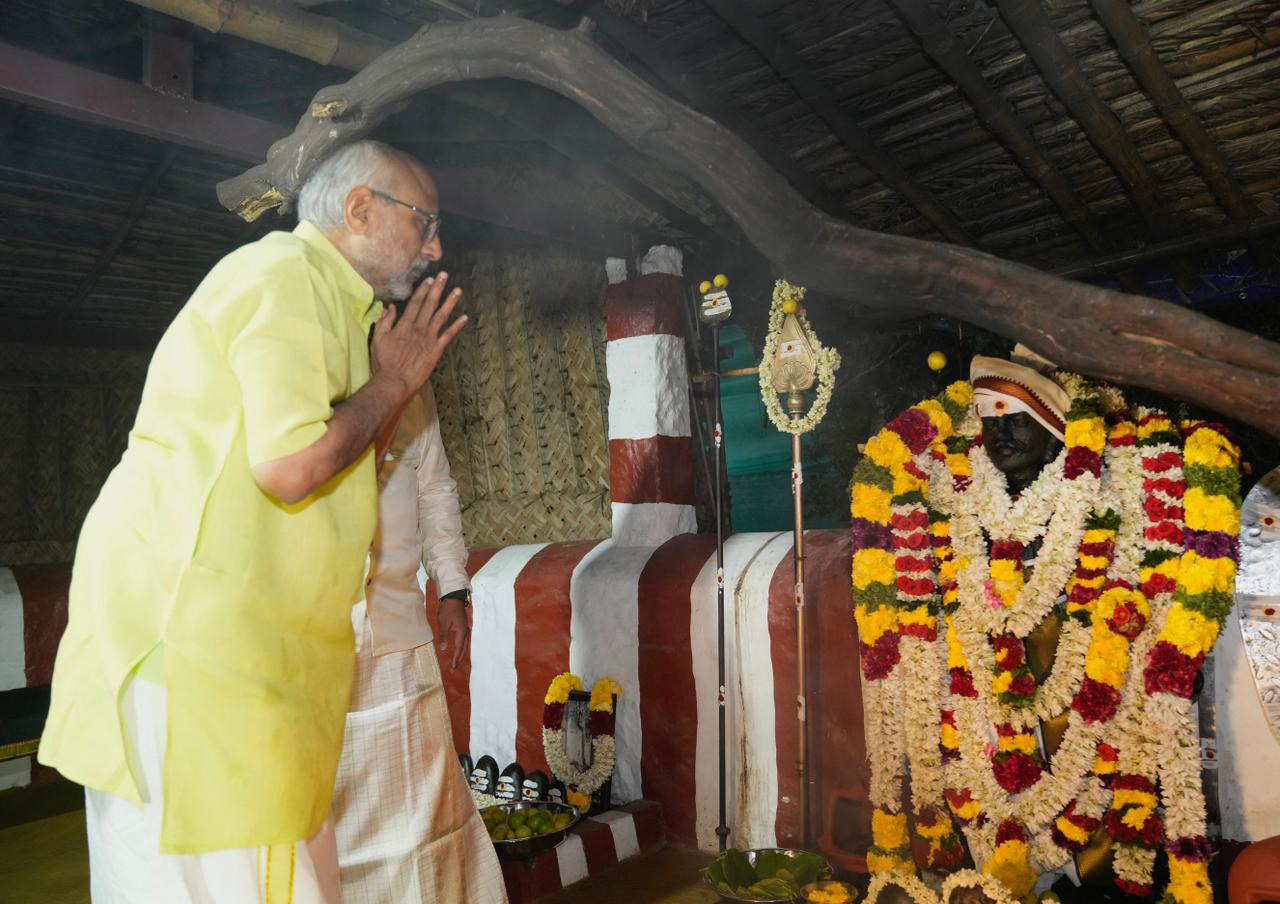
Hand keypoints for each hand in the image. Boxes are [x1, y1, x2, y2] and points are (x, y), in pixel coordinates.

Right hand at [370, 272, 465, 401]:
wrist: (395, 381)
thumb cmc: (384, 362)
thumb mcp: (378, 339)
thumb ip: (384, 322)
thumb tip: (388, 307)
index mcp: (404, 325)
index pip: (415, 303)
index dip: (423, 290)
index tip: (430, 280)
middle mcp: (418, 328)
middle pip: (429, 305)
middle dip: (437, 289)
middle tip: (444, 275)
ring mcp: (429, 339)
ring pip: (441, 316)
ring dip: (450, 302)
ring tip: (458, 290)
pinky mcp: (436, 350)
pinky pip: (448, 335)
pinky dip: (457, 326)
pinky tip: (465, 317)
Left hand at [437, 596, 470, 670]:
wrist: (454, 597)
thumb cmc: (447, 610)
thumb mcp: (443, 623)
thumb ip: (444, 636)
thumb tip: (443, 649)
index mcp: (462, 632)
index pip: (459, 649)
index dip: (456, 659)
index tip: (452, 667)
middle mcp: (466, 632)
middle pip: (463, 649)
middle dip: (458, 659)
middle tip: (453, 668)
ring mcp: (466, 629)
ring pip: (465, 645)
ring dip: (460, 654)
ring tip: (455, 662)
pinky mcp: (464, 627)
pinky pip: (464, 641)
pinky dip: (461, 648)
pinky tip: (458, 650)